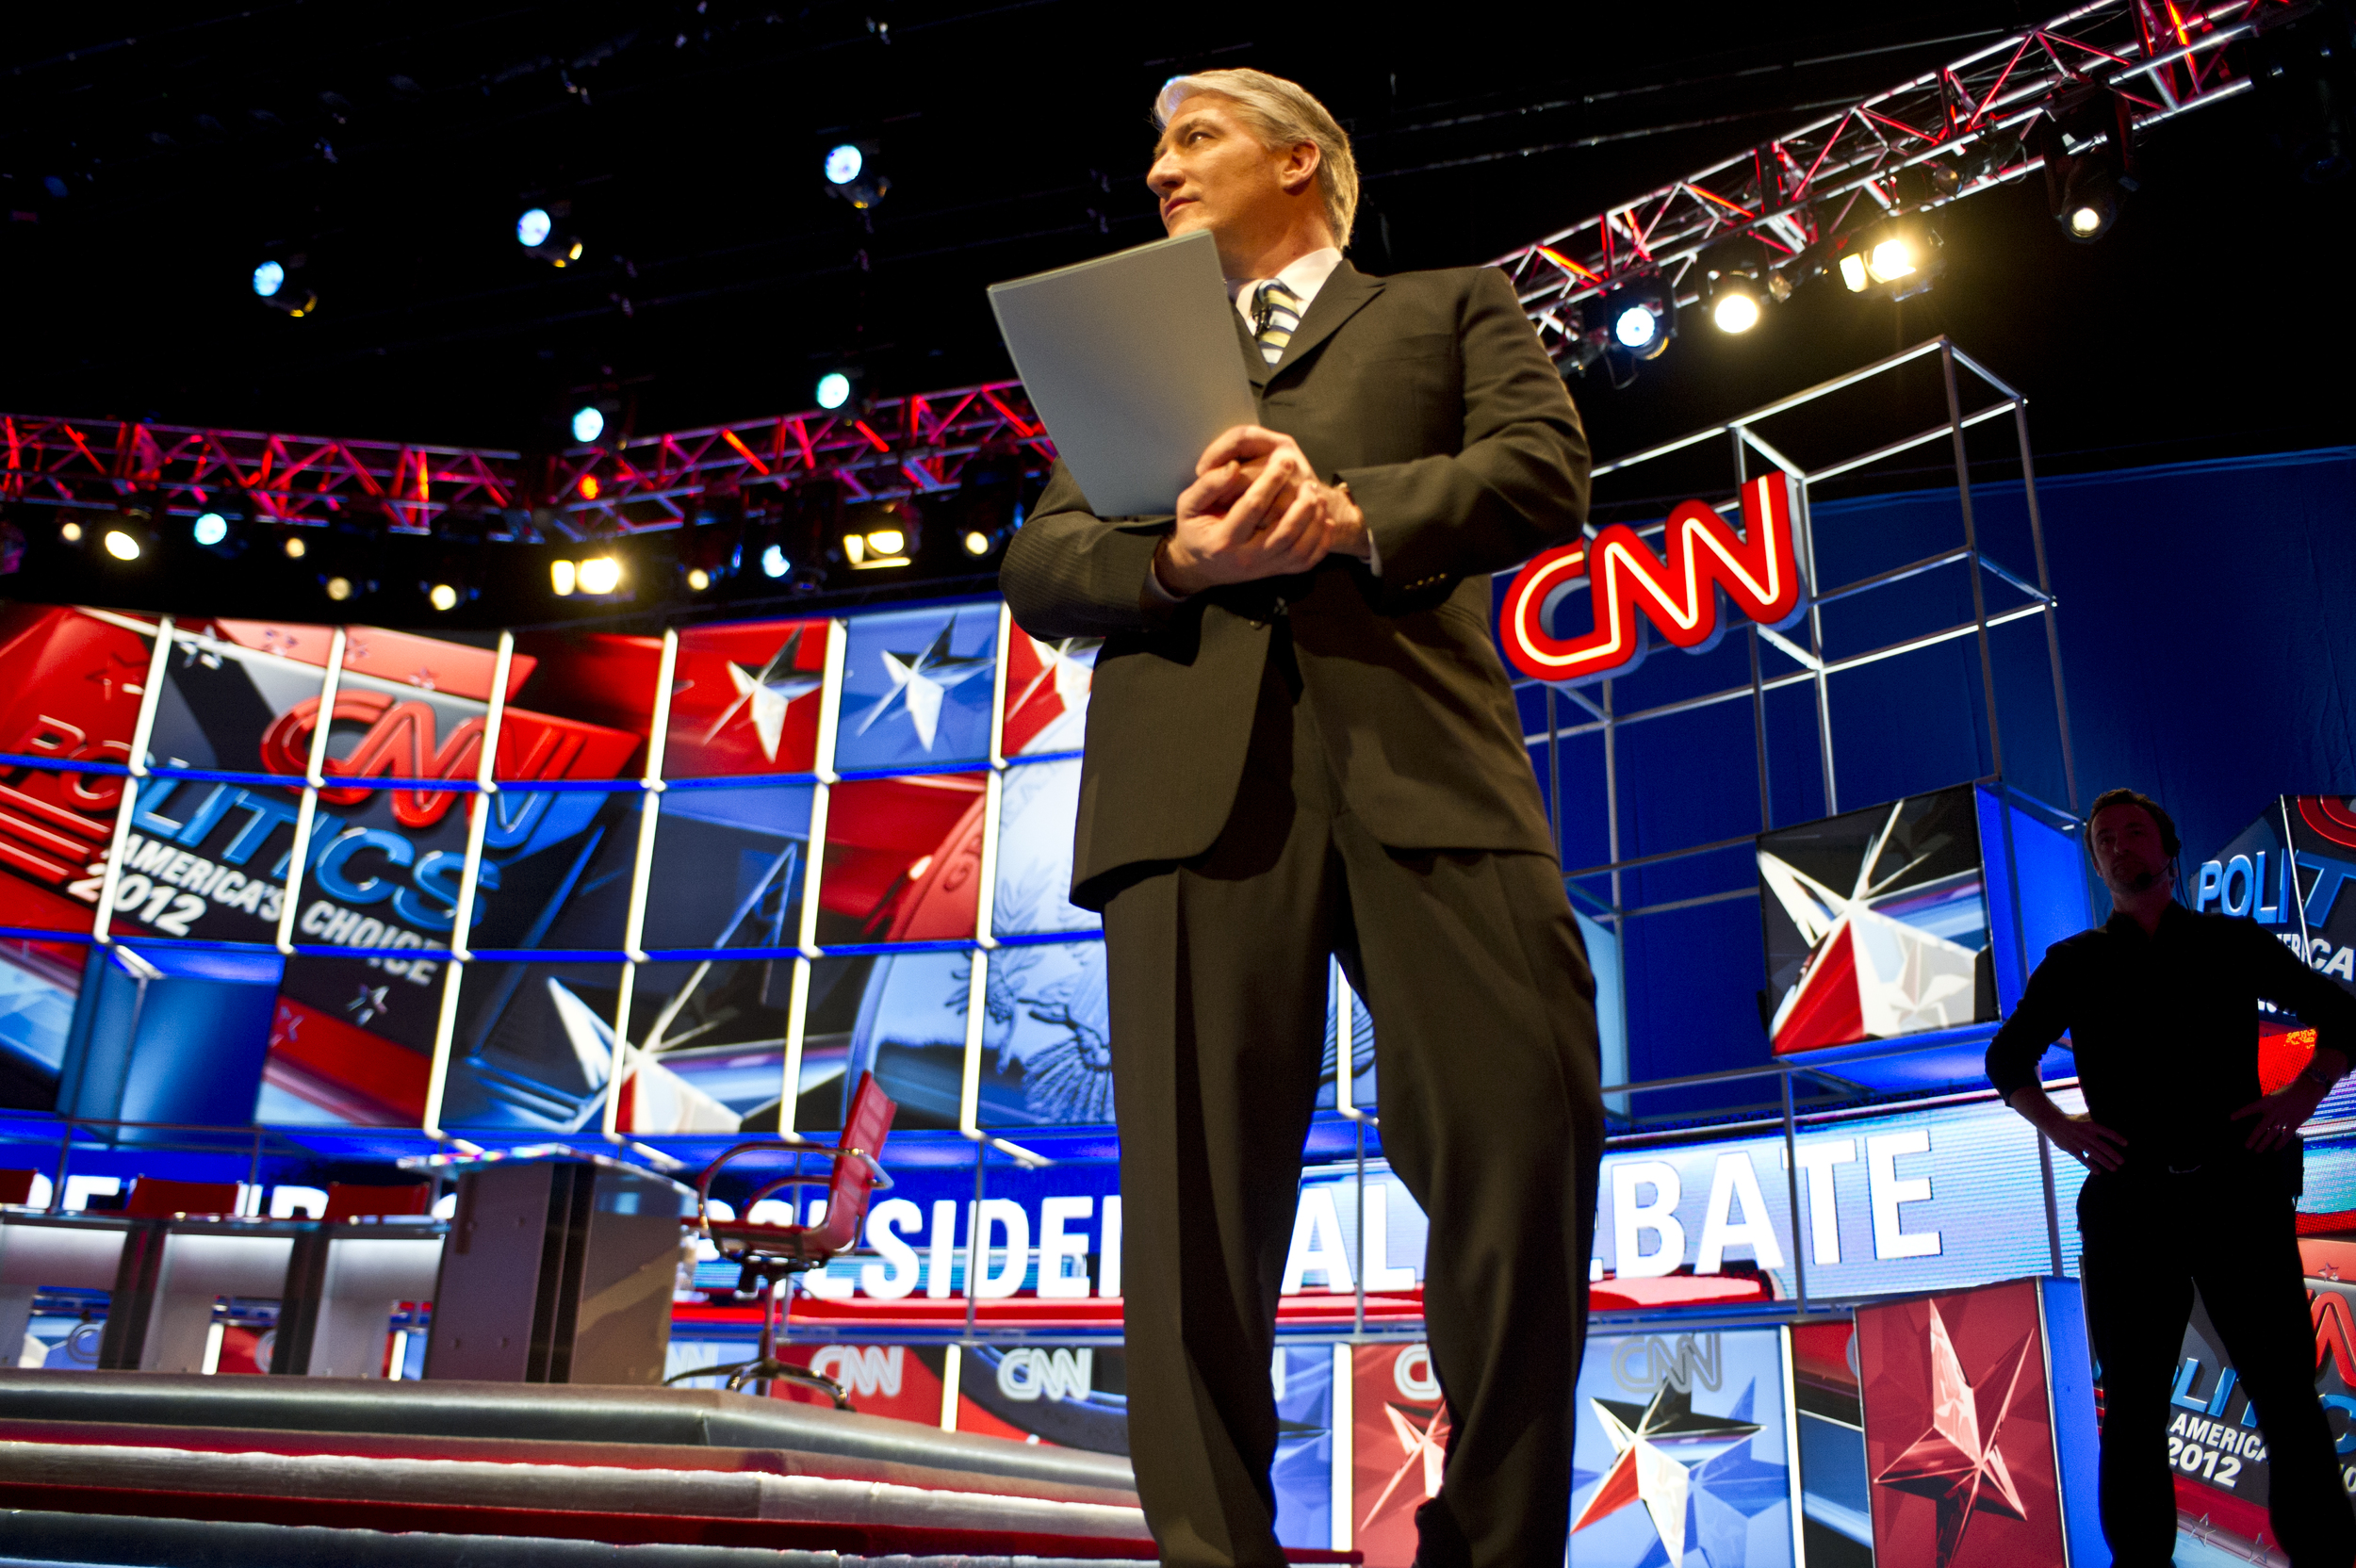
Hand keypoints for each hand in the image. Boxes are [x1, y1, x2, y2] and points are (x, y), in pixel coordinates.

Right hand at [1155, 426, 1367, 596]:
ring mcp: (1263, 568)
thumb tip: (1233, 467)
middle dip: (1300, 504)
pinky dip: (1320, 543)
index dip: (1271, 481)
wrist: (1201, 565)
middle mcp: (1245, 559)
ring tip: (1316, 496)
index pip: (1252, 507)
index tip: (1284, 460)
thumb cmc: (1195, 529)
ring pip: (1298, 548)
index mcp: (1222, 540)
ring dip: (1313, 521)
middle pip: (1283, 533)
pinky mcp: (1275, 572)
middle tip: (1307, 481)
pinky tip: (1324, 521)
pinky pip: (1305, 562)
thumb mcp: (1188, 505)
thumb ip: (1208, 485)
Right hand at [2042, 1112, 2128, 1171]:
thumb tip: (2114, 1120)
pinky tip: (2098, 1172)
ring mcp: (2079, 1142)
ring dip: (2105, 1162)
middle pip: (2102, 1146)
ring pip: (2094, 1154)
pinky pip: (2082, 1159)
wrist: (2053, 1122)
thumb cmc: (2074, 1120)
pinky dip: (2090, 1166)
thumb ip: (2098, 1121)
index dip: (2117, 1138)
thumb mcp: (2086, 1117)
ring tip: (2115, 1168)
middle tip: (2122, 1162)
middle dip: (2113, 1154)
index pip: (2107, 1132)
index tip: (2126, 1144)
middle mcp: (2086, 1134)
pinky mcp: (2071, 1149)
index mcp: (2091, 1125)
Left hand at [2235, 1074, 2329, 1150]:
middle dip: (2253, 1137)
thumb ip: (2268, 1108)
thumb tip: (2263, 1121)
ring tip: (2258, 1150)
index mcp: (2267, 1102)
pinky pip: (2287, 1134)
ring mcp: (2285, 1116)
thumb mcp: (2275, 1096)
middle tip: (2247, 1146)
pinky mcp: (2296, 1121)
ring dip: (2264, 1143)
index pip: (2251, 1108)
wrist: (2307, 1089)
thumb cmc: (2289, 1093)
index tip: (2231, 1118)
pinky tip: (2275, 1148)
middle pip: (2261, 1127)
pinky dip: (2281, 1142)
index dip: (2241, 1113)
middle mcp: (2274, 1110)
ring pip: (2272, 1133)